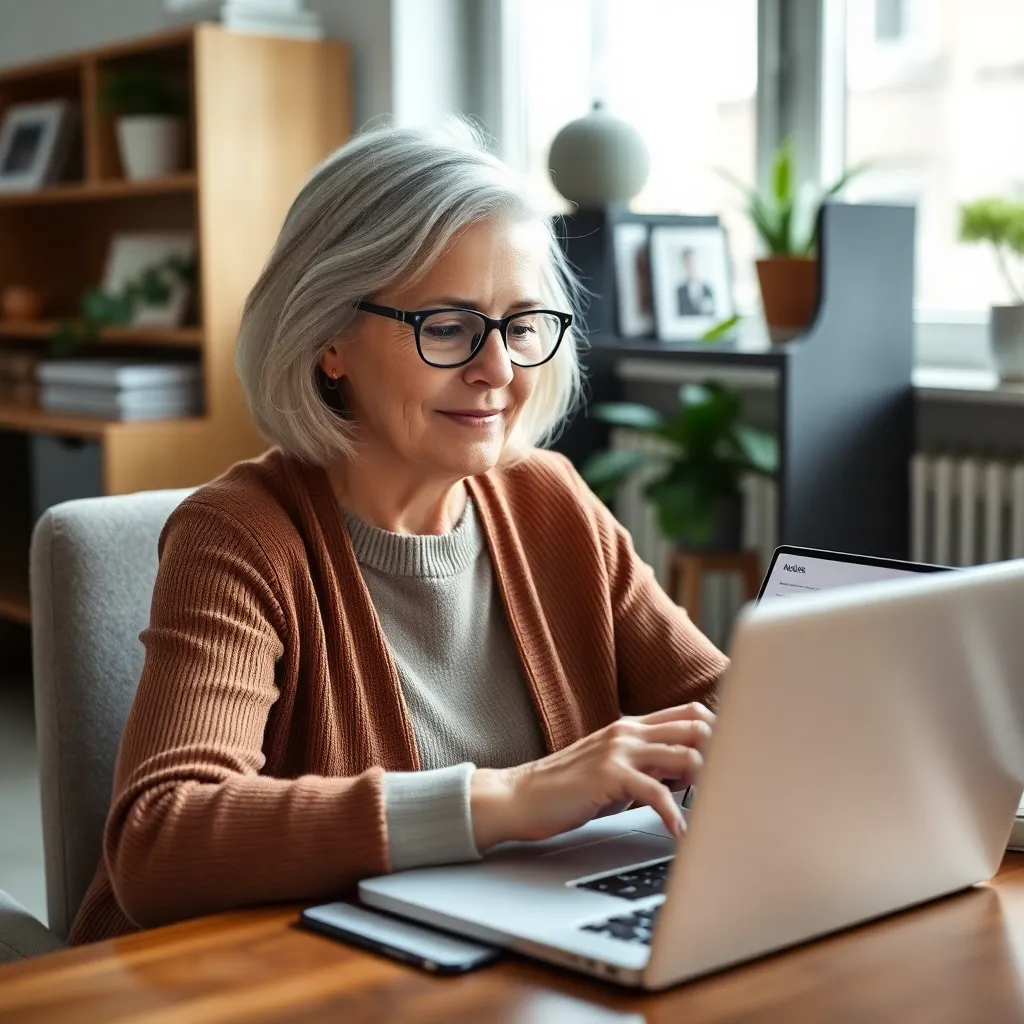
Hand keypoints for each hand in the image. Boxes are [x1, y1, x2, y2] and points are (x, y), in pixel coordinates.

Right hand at [470, 703, 714, 852]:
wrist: (520, 796)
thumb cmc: (567, 789)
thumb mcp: (613, 770)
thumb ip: (647, 766)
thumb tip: (689, 776)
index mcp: (631, 727)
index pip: (691, 713)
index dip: (720, 732)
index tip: (734, 759)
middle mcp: (628, 732)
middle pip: (696, 727)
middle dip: (722, 756)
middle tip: (730, 786)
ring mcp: (618, 750)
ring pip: (684, 755)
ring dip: (705, 784)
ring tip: (709, 809)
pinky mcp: (608, 776)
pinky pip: (656, 792)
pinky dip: (674, 815)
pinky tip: (678, 833)